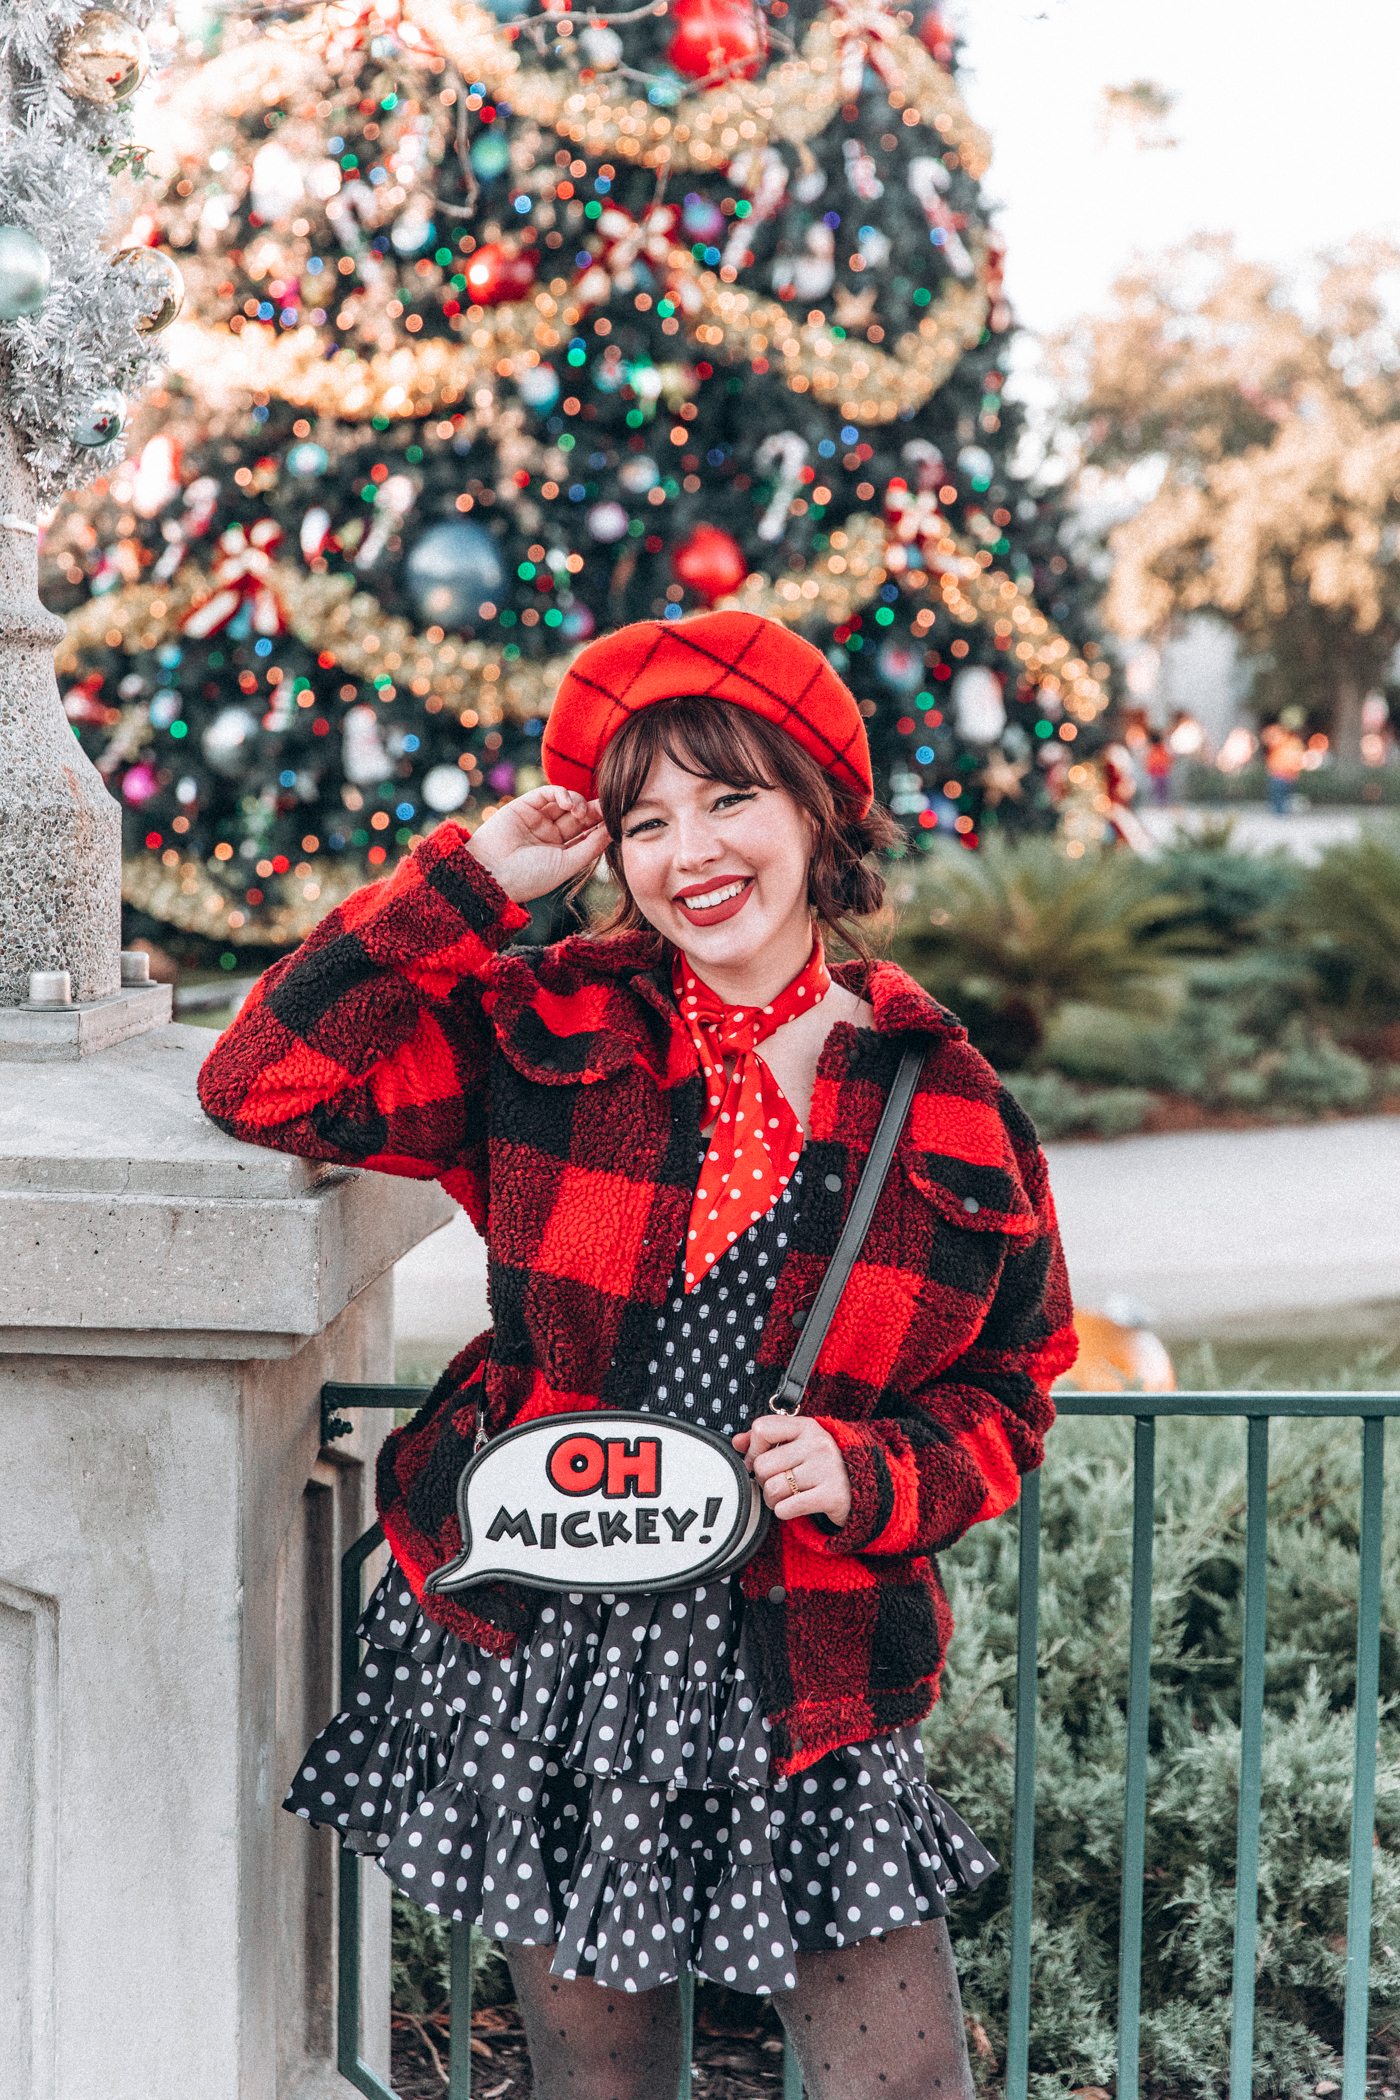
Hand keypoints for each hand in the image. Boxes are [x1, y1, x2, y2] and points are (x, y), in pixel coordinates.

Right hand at [465, 785, 606, 902]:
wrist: (492, 874)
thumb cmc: (530, 877)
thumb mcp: (567, 865)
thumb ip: (591, 846)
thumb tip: (613, 829)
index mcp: (561, 853)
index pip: (586, 833)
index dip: (601, 825)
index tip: (616, 819)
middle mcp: (549, 835)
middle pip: (579, 816)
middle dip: (593, 811)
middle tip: (606, 808)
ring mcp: (537, 819)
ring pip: (566, 802)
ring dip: (578, 802)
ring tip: (579, 812)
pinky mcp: (524, 805)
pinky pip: (548, 792)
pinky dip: (562, 793)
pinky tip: (568, 803)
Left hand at [733, 1414, 850, 1527]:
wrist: (863, 1488)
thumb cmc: (820, 1465)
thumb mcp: (798, 1444)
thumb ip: (766, 1439)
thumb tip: (736, 1442)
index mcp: (807, 1426)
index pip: (762, 1429)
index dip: (753, 1449)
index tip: (760, 1460)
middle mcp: (818, 1444)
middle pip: (762, 1465)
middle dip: (762, 1479)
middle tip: (777, 1482)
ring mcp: (827, 1470)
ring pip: (772, 1488)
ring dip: (772, 1499)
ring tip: (786, 1496)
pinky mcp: (832, 1496)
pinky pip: (785, 1508)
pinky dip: (783, 1511)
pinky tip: (795, 1506)